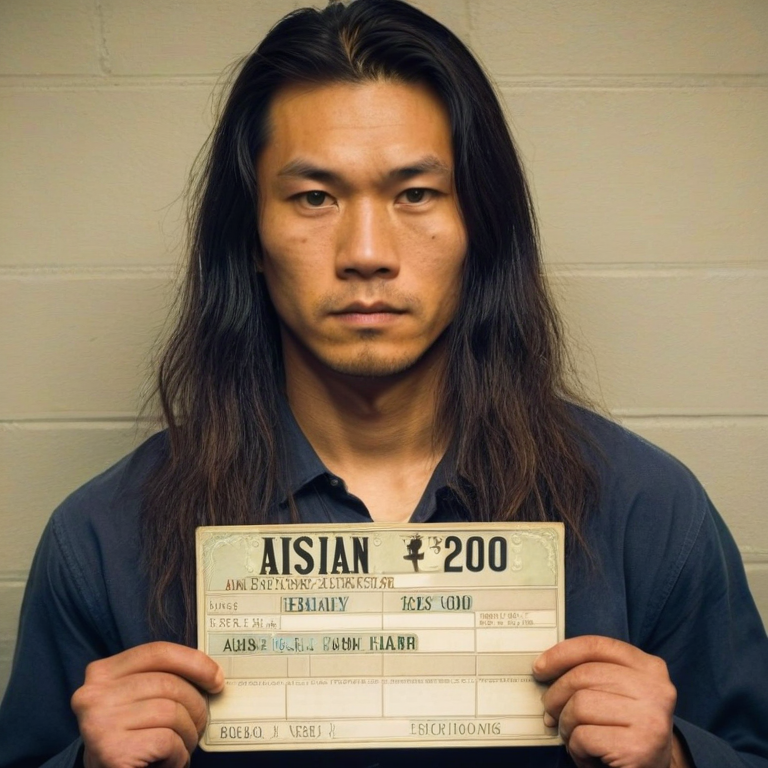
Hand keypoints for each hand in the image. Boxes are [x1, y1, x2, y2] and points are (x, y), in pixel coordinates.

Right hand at [71, 641, 223, 767]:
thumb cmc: (131, 738)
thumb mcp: (137, 700)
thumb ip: (161, 678)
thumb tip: (211, 673)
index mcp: (102, 673)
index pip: (157, 652)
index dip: (194, 661)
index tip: (216, 678)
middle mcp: (94, 695)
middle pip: (169, 684)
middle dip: (195, 706)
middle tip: (199, 724)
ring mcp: (100, 723)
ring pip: (172, 712)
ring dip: (188, 734)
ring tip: (181, 746)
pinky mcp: (112, 751)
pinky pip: (168, 741)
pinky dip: (178, 754)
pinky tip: (168, 761)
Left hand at [534, 636, 688, 767]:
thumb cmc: (628, 729)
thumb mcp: (621, 692)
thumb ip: (595, 674)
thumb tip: (546, 670)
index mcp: (649, 668)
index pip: (596, 646)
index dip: (562, 654)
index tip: (541, 667)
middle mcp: (655, 689)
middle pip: (583, 676)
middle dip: (556, 696)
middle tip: (550, 712)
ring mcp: (649, 719)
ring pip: (579, 705)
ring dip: (566, 725)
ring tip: (574, 737)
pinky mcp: (637, 748)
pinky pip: (583, 736)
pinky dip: (575, 748)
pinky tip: (587, 755)